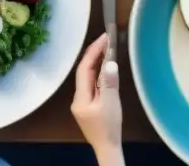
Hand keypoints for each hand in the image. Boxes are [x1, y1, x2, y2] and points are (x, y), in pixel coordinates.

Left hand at [71, 33, 124, 165]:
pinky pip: (92, 84)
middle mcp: (77, 98)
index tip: (104, 38)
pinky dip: (98, 74)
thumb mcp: (111, 104)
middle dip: (94, 54)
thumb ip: (109, 83)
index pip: (84, 68)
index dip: (93, 52)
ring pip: (88, 77)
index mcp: (80, 97)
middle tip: (106, 40)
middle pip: (84, 71)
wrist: (107, 148)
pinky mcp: (88, 106)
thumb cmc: (109, 127)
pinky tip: (105, 69)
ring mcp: (82, 102)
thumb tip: (110, 62)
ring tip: (107, 49)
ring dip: (96, 63)